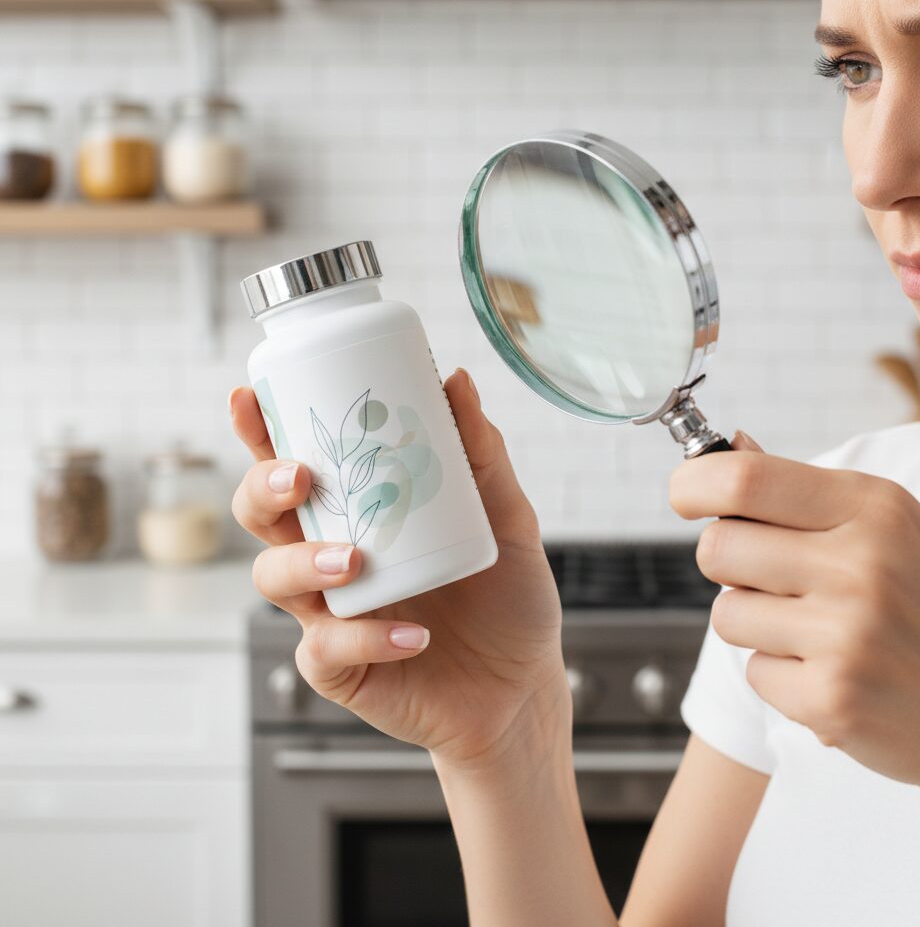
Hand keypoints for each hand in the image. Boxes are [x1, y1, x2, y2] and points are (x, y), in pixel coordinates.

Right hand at [229, 367, 567, 770]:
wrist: (523, 686)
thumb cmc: (507, 597)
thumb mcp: (505, 518)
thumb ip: (482, 455)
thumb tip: (457, 380)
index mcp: (359, 512)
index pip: (296, 463)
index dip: (261, 432)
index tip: (249, 398)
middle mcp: (332, 556)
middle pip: (261, 514)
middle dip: (262, 489)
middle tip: (301, 478)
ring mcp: (330, 613)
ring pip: (273, 579)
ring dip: (302, 562)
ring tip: (354, 560)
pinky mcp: (340, 666)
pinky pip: (325, 649)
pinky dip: (365, 638)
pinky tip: (412, 637)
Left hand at [669, 437, 919, 805]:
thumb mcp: (895, 529)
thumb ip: (808, 492)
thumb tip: (730, 446)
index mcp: (874, 509)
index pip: (746, 479)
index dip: (693, 482)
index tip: (683, 493)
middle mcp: (861, 565)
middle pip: (718, 548)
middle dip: (726, 563)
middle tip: (768, 578)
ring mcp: (846, 635)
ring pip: (726, 613)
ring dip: (754, 624)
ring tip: (815, 633)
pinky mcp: (831, 698)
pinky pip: (754, 671)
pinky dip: (781, 676)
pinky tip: (833, 675)